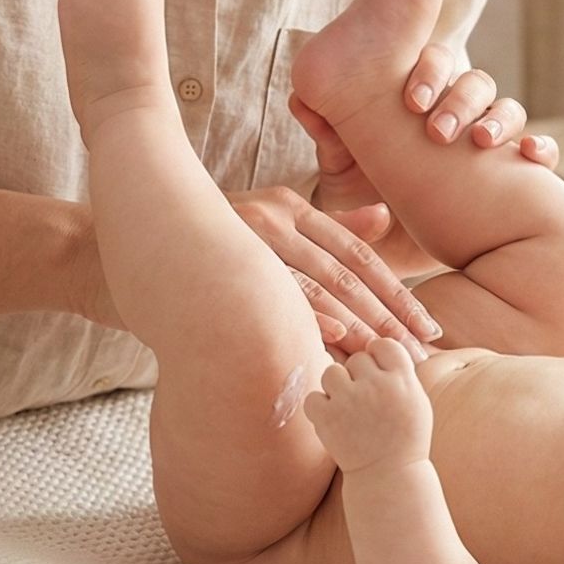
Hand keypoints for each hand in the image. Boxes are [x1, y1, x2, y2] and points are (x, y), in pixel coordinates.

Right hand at [226, 186, 442, 358]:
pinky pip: (276, 294)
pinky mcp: (225, 262)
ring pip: (317, 286)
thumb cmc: (209, 238)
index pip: (357, 254)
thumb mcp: (270, 222)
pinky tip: (336, 338)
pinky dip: (308, 316)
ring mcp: (249, 239)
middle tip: (419, 351)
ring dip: (357, 324)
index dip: (395, 290)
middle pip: (345, 273)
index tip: (425, 326)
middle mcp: (275, 218)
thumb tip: (384, 219)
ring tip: (388, 355)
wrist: (138, 235)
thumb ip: (328, 225)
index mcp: (292, 207)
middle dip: (386, 315)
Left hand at [287, 58, 558, 275]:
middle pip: (475, 83)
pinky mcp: (509, 177)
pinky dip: (540, 148)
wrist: (384, 253)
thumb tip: (302, 100)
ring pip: (507, 110)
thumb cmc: (359, 202)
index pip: (435, 65)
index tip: (412, 100)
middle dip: (460, 98)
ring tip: (479, 142)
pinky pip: (537, 153)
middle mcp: (456, 115)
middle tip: (437, 129)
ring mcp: (485, 144)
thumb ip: (326, 137)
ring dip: (499, 119)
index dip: (430, 72)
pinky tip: (530, 156)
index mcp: (418, 101)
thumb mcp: (337, 172)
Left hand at [301, 336, 432, 475]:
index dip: (378, 355)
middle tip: (365, 399)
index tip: (378, 372)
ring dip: (337, 387)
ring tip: (347, 407)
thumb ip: (400, 372)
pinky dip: (319, 408)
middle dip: (358, 375)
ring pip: (332, 372)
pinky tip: (333, 420)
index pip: (384, 344)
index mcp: (403, 380)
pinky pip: (314, 397)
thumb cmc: (405, 438)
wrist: (389, 477)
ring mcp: (350, 402)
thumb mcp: (417, 401)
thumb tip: (379, 345)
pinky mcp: (327, 419)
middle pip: (357, 359)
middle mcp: (377, 386)